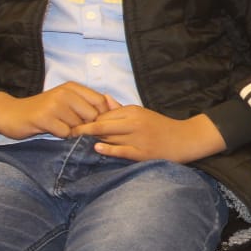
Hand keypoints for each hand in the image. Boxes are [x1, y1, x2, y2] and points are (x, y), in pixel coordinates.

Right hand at [0, 82, 112, 138]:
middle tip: (71, 126)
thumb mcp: (66, 102)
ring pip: (78, 125)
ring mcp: (54, 104)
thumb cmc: (44, 111)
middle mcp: (65, 92)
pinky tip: (51, 130)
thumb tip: (113, 110)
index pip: (101, 102)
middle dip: (86, 125)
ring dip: (71, 131)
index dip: (101, 116)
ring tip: (59, 126)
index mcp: (73, 87)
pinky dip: (61, 135)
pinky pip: (65, 133)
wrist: (11, 114)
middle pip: (92, 115)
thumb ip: (86, 104)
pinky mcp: (44, 117)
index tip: (92, 123)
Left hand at [72, 100, 226, 163]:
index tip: (70, 122)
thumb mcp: (142, 113)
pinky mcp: (143, 152)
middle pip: (102, 124)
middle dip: (82, 128)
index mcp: (133, 111)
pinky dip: (107, 149)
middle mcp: (134, 122)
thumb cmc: (162, 127)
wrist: (186, 139)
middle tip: (64, 132)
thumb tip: (103, 98)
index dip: (86, 118)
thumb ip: (121, 108)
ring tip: (72, 143)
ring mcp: (139, 138)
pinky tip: (96, 148)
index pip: (104, 113)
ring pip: (109, 137)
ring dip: (91, 139)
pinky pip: (121, 150)